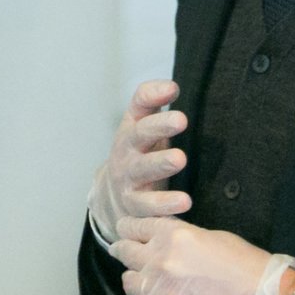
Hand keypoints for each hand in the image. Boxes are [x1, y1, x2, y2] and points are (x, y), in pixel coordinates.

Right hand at [88, 80, 191, 241]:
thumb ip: (153, 102)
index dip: (153, 96)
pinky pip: (148, 208)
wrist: (111, 196)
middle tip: (181, 119)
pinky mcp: (134, 208)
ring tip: (180, 159)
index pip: (138, 108)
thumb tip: (171, 86)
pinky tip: (183, 203)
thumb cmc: (136, 154)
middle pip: (139, 137)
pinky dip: (164, 206)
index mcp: (130, 130)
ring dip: (160, 165)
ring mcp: (128, 180)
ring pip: (142, 172)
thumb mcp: (140, 126)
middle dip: (159, 128)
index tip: (174, 89)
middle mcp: (126, 153)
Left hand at [112, 217, 294, 294]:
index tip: (126, 231)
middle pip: (125, 251)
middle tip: (125, 252)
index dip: (129, 228)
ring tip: (148, 281)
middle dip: (125, 250)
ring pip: (128, 280)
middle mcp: (160, 259)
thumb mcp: (213, 237)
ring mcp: (158, 290)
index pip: (136, 225)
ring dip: (136, 279)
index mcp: (173, 235)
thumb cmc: (248, 268)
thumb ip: (182, 236)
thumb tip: (165, 240)